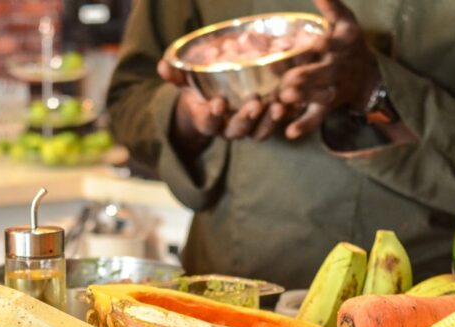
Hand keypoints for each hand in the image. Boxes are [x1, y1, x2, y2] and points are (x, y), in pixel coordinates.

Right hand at [158, 60, 287, 158]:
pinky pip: (273, 127)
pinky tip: (292, 105)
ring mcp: (246, 130)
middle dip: (246, 119)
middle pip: (236, 131)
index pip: (208, 123)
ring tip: (279, 106)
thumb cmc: (198, 92)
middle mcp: (227, 130)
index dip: (212, 115)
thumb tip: (162, 65)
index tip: (217, 103)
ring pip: (258, 133)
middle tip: (255, 103)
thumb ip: (176, 76)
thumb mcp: (185, 83)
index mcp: (207, 121)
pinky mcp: (262, 126)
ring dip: (268, 122)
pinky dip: (282, 119)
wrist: (212, 105)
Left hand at [279, 0, 380, 139]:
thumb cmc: (349, 46)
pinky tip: (290, 132)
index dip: (320, 46)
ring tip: (285, 98)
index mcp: (339, 46)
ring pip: (318, 96)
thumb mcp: (345, 23)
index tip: (310, 44)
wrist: (367, 76)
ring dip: (303, 98)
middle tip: (289, 80)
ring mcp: (331, 90)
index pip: (330, 45)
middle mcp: (336, 69)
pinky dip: (304, 126)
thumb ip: (332, 7)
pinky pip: (316, 118)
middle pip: (322, 74)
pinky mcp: (326, 107)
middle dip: (306, 77)